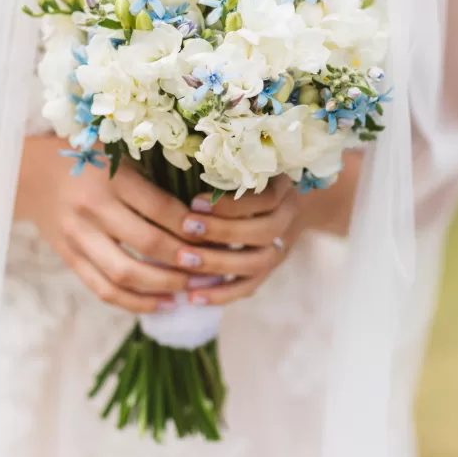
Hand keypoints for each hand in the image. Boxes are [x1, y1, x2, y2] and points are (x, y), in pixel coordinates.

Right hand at [15, 137, 298, 314]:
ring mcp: (78, 236)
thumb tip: (204, 200)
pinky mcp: (69, 258)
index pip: (158, 207)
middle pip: (146, 243)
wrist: (29, 172)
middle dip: (183, 260)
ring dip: (163, 286)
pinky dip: (135, 302)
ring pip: (124, 273)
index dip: (188, 224)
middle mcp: (92, 207)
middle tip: (210, 268)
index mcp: (110, 176)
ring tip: (191, 290)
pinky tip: (163, 304)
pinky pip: (103, 289)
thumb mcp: (118, 150)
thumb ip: (153, 172)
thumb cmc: (87, 156)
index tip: (212, 234)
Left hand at [115, 171, 300, 307]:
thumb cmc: (245, 173)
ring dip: (219, 264)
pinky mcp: (268, 270)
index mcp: (281, 187)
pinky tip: (193, 296)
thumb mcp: (238, 163)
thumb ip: (218, 167)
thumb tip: (170, 160)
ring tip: (185, 263)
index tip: (194, 201)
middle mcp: (287, 218)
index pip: (263, 199)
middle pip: (263, 232)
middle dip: (222, 232)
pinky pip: (249, 286)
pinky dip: (222, 294)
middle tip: (186, 229)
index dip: (229, 203)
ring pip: (257, 262)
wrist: (281, 198)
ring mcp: (280, 247)